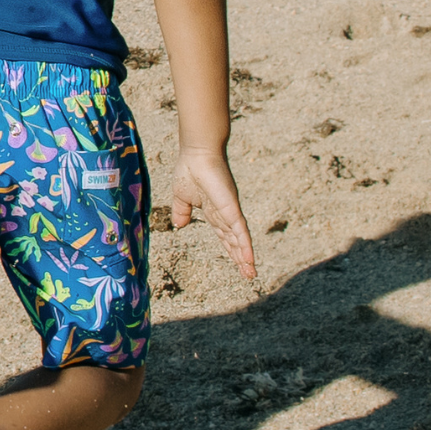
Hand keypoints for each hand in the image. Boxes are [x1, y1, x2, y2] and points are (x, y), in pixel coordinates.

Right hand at [171, 140, 255, 279]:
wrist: (196, 154)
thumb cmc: (188, 170)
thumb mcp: (181, 197)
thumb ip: (181, 211)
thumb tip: (180, 226)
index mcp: (214, 212)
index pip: (225, 235)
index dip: (231, 250)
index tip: (237, 264)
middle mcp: (225, 214)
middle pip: (234, 241)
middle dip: (240, 258)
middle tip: (249, 275)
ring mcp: (230, 212)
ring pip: (239, 240)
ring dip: (244, 257)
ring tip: (250, 273)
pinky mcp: (232, 209)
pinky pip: (240, 231)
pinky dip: (245, 246)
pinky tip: (249, 259)